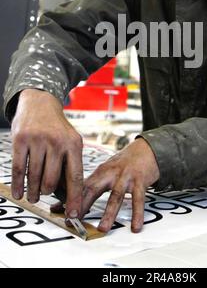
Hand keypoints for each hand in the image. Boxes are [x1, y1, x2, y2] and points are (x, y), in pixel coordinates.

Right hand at [11, 89, 82, 218]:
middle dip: (48, 192)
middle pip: (51, 180)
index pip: (75, 176)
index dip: (75, 198)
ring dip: (33, 192)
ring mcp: (38, 140)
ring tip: (33, 198)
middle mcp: (57, 141)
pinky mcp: (20, 139)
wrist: (40, 104)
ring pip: (34, 176)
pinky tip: (19, 193)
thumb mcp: (71, 141)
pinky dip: (19, 184)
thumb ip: (70, 165)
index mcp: (74, 144)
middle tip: (45, 196)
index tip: (74, 214)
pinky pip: (18, 168)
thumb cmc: (57, 129)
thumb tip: (69, 196)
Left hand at [66, 138, 158, 232]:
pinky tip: (135, 226)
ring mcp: (126, 177)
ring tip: (102, 228)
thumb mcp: (106, 170)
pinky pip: (139, 199)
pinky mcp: (140, 181)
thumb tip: (70, 200)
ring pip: (116, 196)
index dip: (69, 197)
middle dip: (83, 205)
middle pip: (94, 188)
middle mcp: (111, 173)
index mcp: (100, 172)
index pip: (81, 185)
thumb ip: (92, 185)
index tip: (57, 211)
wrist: (146, 150)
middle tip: (74, 220)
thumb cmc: (124, 163)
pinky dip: (137, 214)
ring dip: (109, 213)